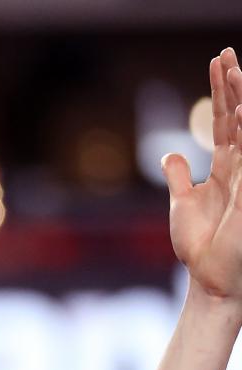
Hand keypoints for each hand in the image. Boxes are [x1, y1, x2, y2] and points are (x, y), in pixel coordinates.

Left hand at [163, 49, 241, 300]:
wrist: (210, 280)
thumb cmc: (199, 247)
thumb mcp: (182, 205)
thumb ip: (179, 177)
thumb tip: (171, 154)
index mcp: (226, 167)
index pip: (225, 121)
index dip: (222, 92)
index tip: (217, 62)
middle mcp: (241, 166)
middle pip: (238, 116)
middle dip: (233, 85)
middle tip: (224, 54)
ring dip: (240, 101)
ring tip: (233, 69)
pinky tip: (240, 112)